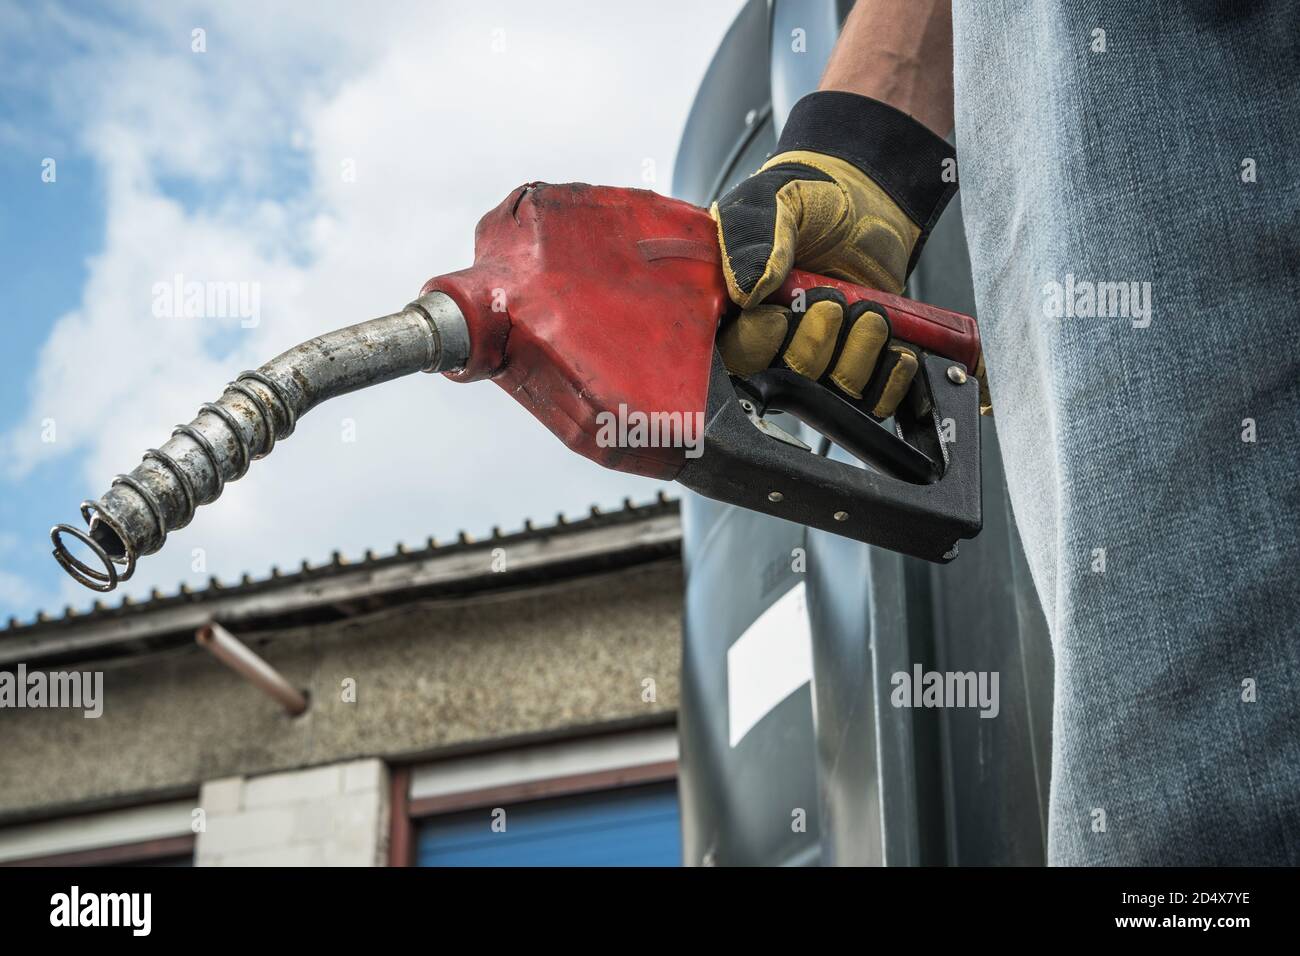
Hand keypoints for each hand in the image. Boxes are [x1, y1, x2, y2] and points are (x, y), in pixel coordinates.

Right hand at [711, 91, 957, 417]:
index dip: (757, 344)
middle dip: (814, 344)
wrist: (867, 195)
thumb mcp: (773, 203)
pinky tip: (897, 347)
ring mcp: (824, 354)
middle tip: (832, 302)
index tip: (776, 317)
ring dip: (858, 354)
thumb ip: (753, 239)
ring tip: (870, 313)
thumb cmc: (810, 198)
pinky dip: (891, 377)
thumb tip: (746, 289)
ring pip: (834, 388)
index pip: (735, 354)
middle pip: (787, 380)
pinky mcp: (864, 359)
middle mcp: (778, 341)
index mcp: (739, 311)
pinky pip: (876, 396)